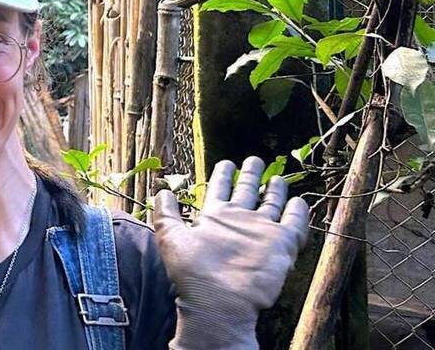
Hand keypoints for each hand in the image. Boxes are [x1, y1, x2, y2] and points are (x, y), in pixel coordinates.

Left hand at [151, 156, 310, 349]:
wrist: (219, 301)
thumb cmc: (193, 271)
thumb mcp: (171, 238)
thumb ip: (166, 214)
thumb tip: (162, 191)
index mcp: (214, 218)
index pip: (220, 189)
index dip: (223, 174)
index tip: (226, 162)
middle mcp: (239, 222)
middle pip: (247, 191)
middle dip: (250, 175)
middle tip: (254, 159)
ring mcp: (261, 232)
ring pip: (271, 204)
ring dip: (275, 190)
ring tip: (278, 177)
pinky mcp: (281, 243)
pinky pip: (294, 222)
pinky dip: (298, 211)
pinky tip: (298, 200)